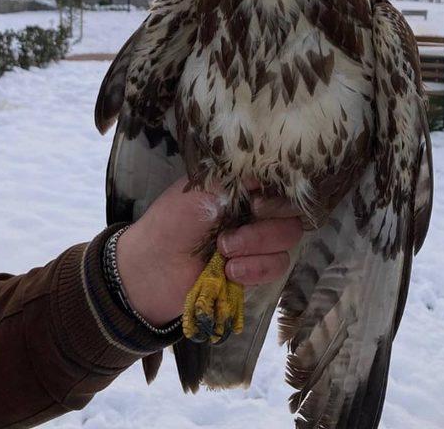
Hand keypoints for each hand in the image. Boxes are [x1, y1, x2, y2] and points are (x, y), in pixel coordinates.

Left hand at [116, 177, 303, 326]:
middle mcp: (255, 211)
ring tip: (224, 251)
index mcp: (242, 187)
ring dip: (257, 247)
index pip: (280, 184)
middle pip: (291, 214)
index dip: (278, 193)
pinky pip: (276, 267)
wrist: (152, 270)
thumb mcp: (198, 191)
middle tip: (233, 232)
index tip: (257, 202)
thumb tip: (263, 172)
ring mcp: (257, 242)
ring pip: (287, 241)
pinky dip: (256, 269)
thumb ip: (233, 180)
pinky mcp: (255, 270)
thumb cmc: (170, 222)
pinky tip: (229, 271)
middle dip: (265, 226)